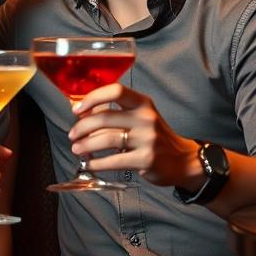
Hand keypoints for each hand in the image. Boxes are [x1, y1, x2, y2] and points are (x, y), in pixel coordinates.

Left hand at [69, 83, 197, 188]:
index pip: (115, 91)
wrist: (183, 160)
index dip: (93, 97)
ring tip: (77, 149)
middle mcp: (146, 118)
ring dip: (86, 145)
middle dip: (82, 127)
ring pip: (107, 140)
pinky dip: (96, 163)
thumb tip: (81, 112)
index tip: (77, 109)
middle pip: (105, 118)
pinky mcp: (146, 160)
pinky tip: (89, 164)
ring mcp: (147, 139)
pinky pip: (114, 161)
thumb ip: (115, 113)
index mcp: (143, 103)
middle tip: (72, 135)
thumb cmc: (155, 137)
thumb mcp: (140, 118)